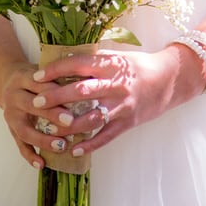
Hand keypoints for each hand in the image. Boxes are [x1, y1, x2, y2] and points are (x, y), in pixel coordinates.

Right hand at [0, 60, 80, 168]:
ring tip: (61, 145)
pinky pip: (19, 144)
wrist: (7, 81)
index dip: (55, 91)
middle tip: (70, 121)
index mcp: (22, 78)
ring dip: (42, 140)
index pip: (39, 84)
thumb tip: (86, 81)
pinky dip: (30, 155)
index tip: (73, 96)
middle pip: (31, 106)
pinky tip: (41, 164)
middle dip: (51, 114)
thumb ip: (59, 75)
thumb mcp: (42, 70)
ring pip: (24, 130)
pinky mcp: (11, 129)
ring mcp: (10, 115)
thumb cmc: (33, 77)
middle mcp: (13, 97)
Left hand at [28, 43, 205, 158]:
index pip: (78, 64)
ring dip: (69, 124)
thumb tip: (63, 62)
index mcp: (110, 64)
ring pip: (91, 117)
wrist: (169, 80)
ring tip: (50, 128)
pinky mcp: (128, 122)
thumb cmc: (138, 66)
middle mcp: (115, 85)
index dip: (56, 69)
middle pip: (81, 91)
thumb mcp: (116, 57)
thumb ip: (93, 61)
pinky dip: (90, 143)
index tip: (37, 75)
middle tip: (37, 102)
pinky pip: (106, 136)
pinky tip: (74, 148)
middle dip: (56, 97)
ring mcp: (122, 105)